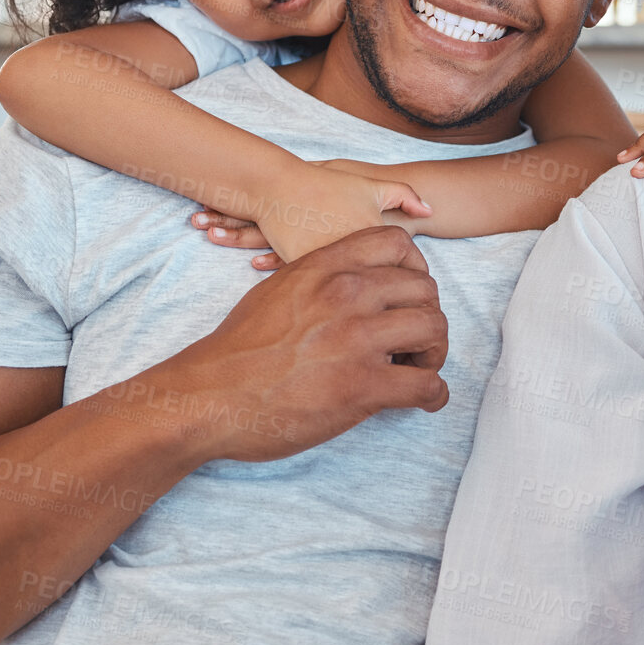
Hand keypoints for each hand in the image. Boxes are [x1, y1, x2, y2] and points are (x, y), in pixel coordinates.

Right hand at [166, 225, 450, 462]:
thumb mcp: (278, 290)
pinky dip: (434, 395)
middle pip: (425, 290)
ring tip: (418, 369)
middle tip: (415, 342)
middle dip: (428, 315)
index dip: (415, 270)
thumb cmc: (238, 349)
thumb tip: (351, 283)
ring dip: (434, 352)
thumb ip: (319, 279)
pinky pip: (427, 385)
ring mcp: (357, 339)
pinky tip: (424, 400)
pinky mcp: (362, 387)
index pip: (398, 245)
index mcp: (325, 268)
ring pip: (434, 329)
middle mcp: (347, 294)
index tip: (408, 297)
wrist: (209, 396)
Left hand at [192, 161, 430, 268]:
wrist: (400, 215)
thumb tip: (290, 171)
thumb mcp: (341, 179)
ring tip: (207, 232)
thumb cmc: (366, 193)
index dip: (230, 207)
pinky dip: (276, 262)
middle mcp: (300, 216)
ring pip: (269, 238)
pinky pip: (296, 259)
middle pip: (255, 220)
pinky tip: (255, 266)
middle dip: (225, 220)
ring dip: (239, 236)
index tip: (202, 209)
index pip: (256, 203)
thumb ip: (313, 176)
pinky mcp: (323, 253)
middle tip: (194, 220)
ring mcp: (310, 236)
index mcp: (298, 199)